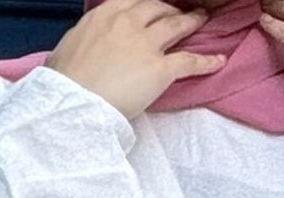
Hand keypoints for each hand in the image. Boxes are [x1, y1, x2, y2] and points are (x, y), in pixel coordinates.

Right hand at [46, 0, 224, 121]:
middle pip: (156, 7)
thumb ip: (86, 38)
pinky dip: (207, 60)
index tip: (151, 7)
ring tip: (203, 21)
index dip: (145, 4)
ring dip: (191, 22)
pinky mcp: (160, 69)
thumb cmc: (64, 82)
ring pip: (176, 25)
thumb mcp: (69, 46)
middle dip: (169, 9)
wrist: (74, 103)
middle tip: (179, 14)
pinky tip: (220, 60)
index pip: (131, 0)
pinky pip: (189, 61)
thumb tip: (87, 43)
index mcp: (103, 15)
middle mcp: (127, 22)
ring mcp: (146, 43)